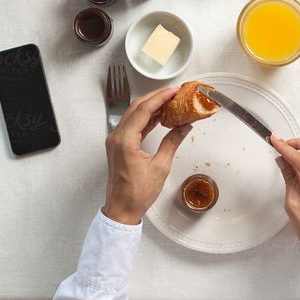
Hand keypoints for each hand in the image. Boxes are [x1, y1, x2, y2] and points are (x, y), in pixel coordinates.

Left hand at [102, 87, 191, 224]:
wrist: (121, 209)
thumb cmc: (137, 193)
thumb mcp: (160, 167)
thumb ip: (172, 143)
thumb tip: (184, 127)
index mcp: (125, 141)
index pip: (144, 110)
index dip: (160, 97)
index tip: (174, 90)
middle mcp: (117, 137)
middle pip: (137, 108)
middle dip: (156, 97)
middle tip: (174, 93)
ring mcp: (116, 141)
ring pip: (134, 115)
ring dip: (151, 106)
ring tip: (170, 101)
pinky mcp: (118, 145)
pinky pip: (132, 125)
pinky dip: (146, 118)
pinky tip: (160, 116)